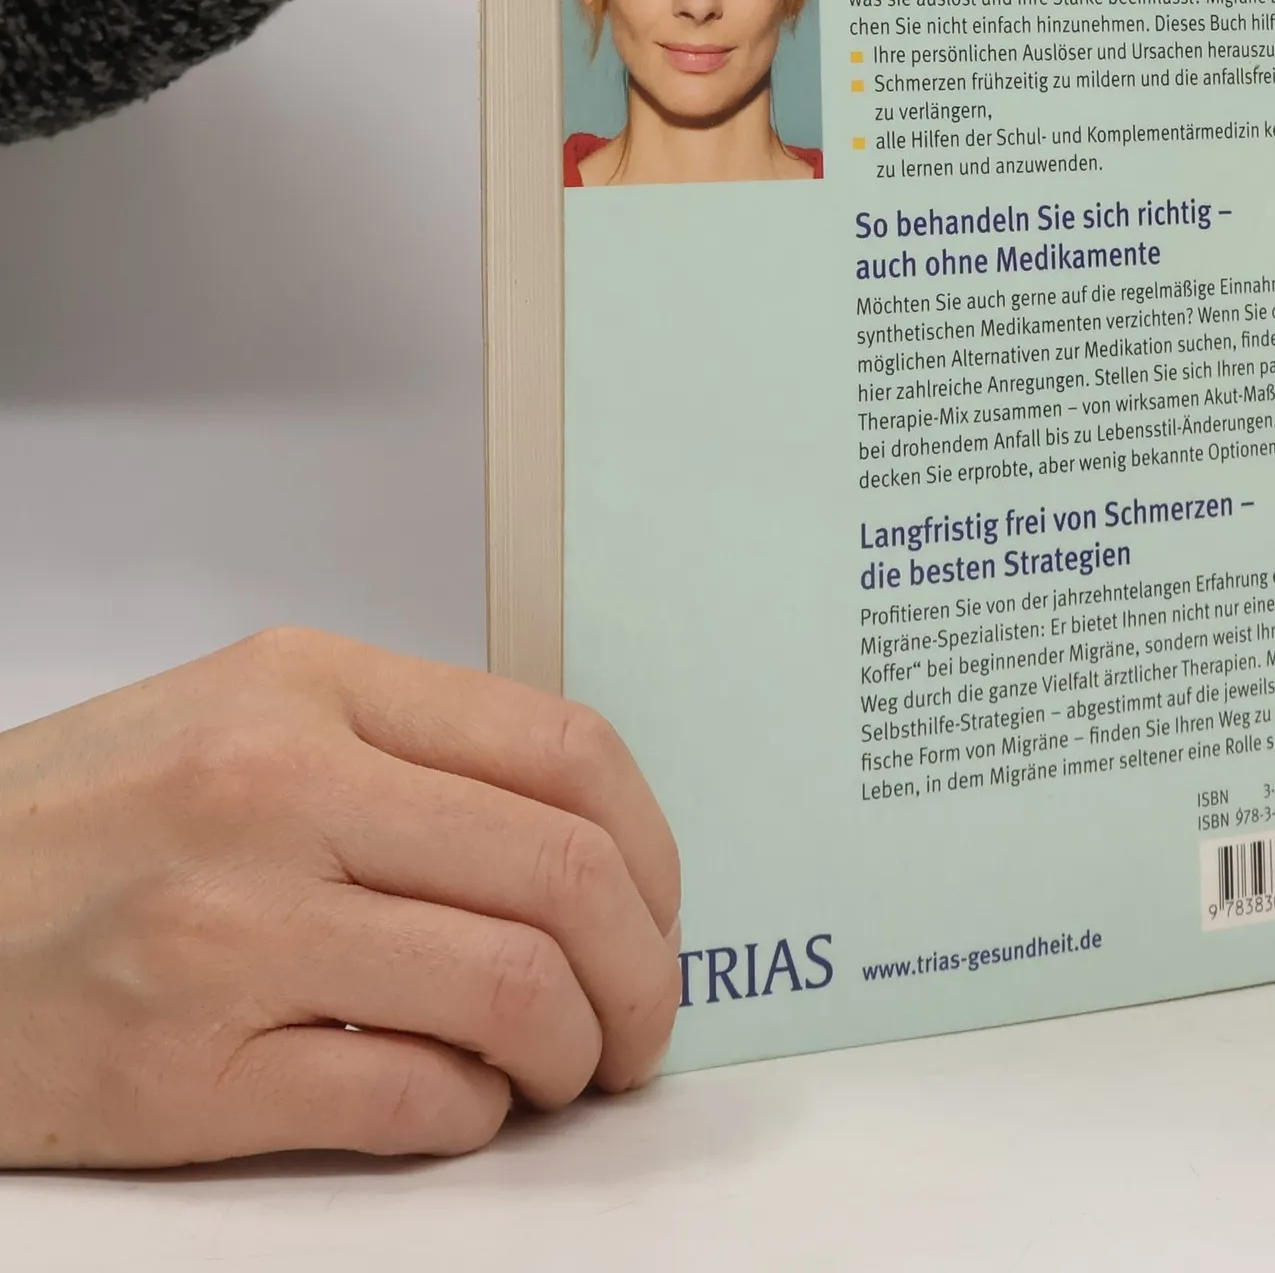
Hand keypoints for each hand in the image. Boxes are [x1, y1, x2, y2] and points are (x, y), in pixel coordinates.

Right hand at [0, 627, 680, 1167]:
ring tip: (566, 1068)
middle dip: (644, 969)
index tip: (660, 909)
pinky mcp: (182, 1071)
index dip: (653, 848)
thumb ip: (410, 748)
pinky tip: (463, 1103)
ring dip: (575, 1049)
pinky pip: (406, 1097)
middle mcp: (279, 790)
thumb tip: (581, 836)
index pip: (566, 750)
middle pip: (562, 874)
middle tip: (642, 1019)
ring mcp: (231, 930)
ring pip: (510, 990)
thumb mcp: (249, 713)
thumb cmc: (90, 821)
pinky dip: (472, 1112)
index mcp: (313, 686)